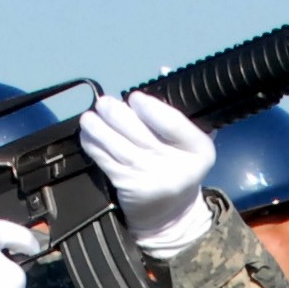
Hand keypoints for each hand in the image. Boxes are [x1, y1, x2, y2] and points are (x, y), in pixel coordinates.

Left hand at [80, 91, 218, 254]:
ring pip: (120, 147)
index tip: (135, 99)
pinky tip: (88, 136)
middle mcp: (178, 167)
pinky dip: (93, 146)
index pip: (174, 124)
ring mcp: (153, 180)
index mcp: (200, 151)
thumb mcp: (189, 146)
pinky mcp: (131, 188)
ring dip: (99, 128)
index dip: (151, 108)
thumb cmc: (176, 170)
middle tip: (105, 104)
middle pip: (142, 133)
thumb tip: (160, 71)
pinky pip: (107, 162)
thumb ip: (177, 116)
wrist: (170, 217)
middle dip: (118, 114)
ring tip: (89, 117)